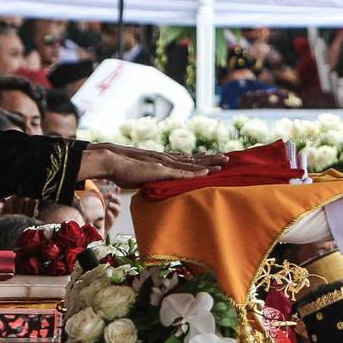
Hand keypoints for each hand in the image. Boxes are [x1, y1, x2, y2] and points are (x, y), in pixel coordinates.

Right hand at [78, 144, 221, 189]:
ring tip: (224, 163)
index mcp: (163, 160)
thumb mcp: (141, 176)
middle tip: (228, 158)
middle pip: (194, 159)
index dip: (200, 159)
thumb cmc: (123, 170)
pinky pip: (182, 173)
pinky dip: (195, 174)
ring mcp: (165, 165)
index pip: (186, 159)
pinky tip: (207, 174)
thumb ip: (149, 178)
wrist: (113, 162)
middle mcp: (167, 160)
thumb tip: (152, 184)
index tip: (213, 158)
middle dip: (211, 159)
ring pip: (192, 165)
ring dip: (209, 164)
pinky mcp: (161, 171)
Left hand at [96, 179, 122, 230]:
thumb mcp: (101, 208)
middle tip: (110, 195)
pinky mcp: (111, 223)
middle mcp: (114, 210)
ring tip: (109, 204)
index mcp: (112, 206)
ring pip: (118, 210)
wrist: (98, 229)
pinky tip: (107, 212)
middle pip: (119, 203)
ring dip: (114, 206)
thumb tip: (103, 193)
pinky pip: (112, 218)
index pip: (116, 198)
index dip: (117, 193)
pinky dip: (110, 214)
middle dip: (116, 198)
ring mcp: (113, 216)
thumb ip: (103, 200)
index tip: (116, 188)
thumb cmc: (101, 217)